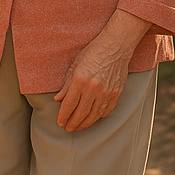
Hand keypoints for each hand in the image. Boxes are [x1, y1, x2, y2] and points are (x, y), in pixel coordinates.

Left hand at [53, 9, 149, 130]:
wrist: (116, 46)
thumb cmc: (93, 52)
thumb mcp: (75, 64)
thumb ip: (66, 84)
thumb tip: (58, 99)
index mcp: (80, 80)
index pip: (69, 105)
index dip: (63, 116)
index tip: (60, 122)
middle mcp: (93, 89)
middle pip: (80, 113)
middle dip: (73, 123)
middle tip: (68, 128)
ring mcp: (106, 93)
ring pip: (93, 115)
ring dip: (85, 123)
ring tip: (79, 127)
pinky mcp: (116, 94)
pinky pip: (106, 110)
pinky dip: (98, 116)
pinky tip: (93, 118)